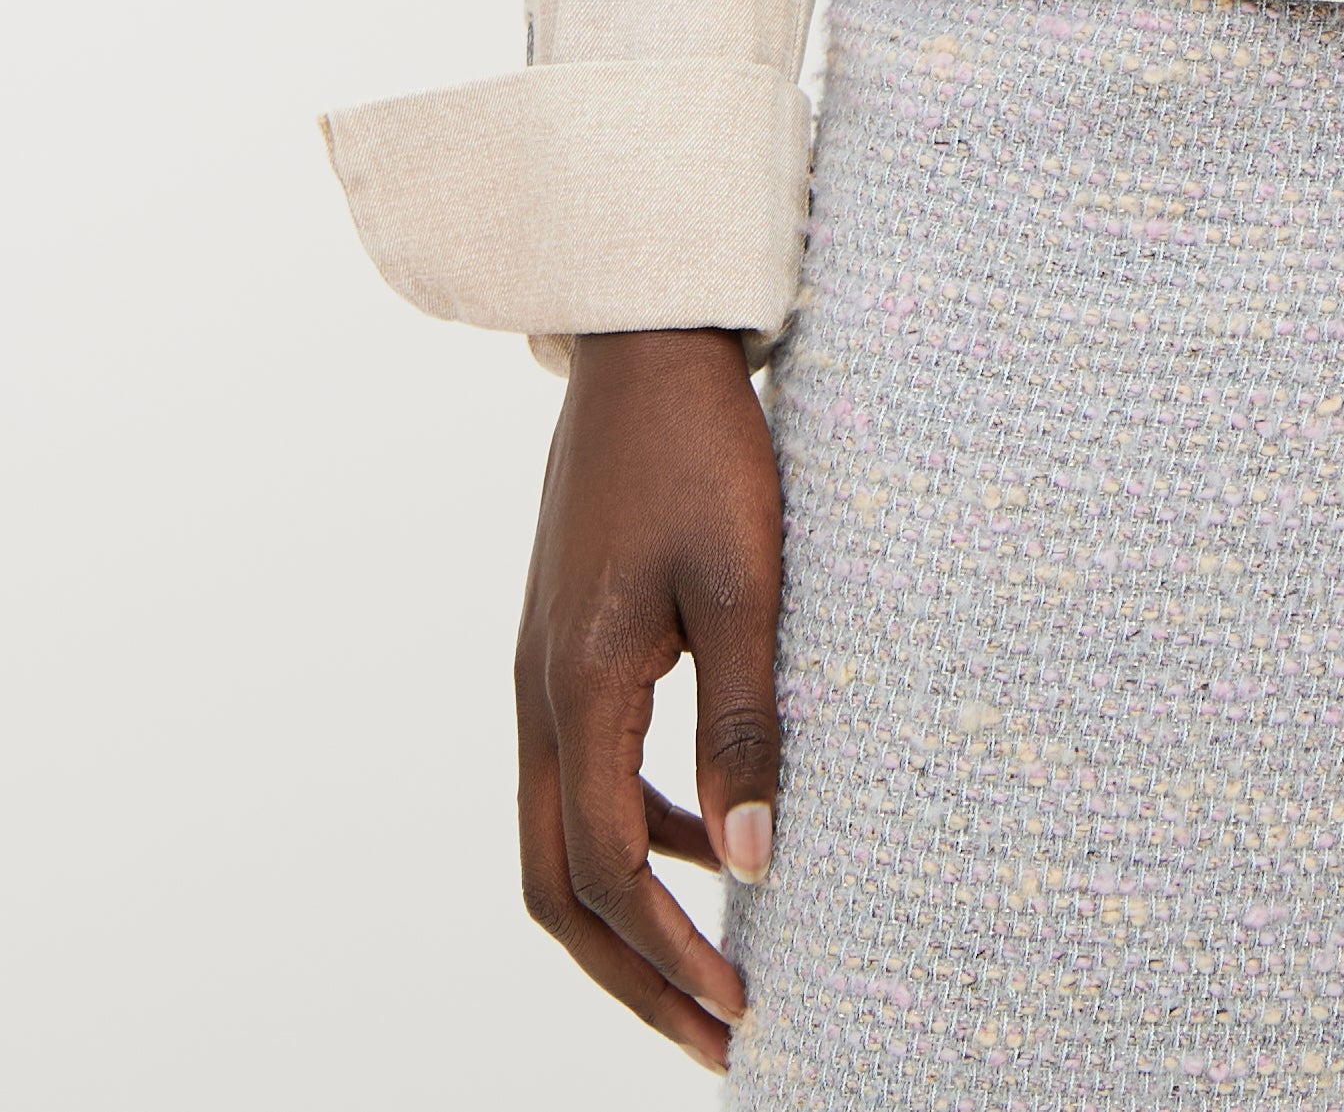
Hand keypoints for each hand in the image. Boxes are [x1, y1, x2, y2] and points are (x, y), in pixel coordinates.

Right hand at [514, 326, 784, 1069]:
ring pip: (562, 841)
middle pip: (561, 887)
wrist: (645, 347)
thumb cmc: (704, 449)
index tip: (741, 1010)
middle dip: (634, 975)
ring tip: (714, 969)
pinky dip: (638, 834)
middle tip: (715, 1038)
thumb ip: (747, 721)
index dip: (672, 954)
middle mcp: (540, 699)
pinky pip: (585, 781)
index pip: (609, 871)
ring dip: (630, 916)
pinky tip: (712, 837)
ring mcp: (543, 677)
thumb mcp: (747, 580)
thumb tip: (759, 864)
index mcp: (577, 689)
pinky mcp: (566, 652)